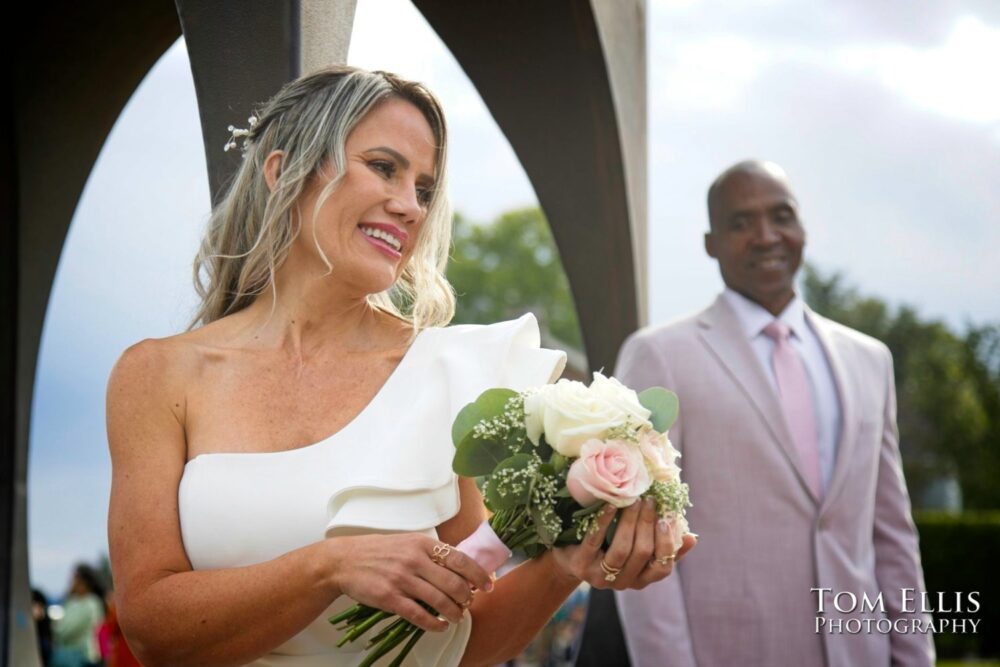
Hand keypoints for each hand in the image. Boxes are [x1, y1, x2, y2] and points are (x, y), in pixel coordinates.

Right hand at [328, 533, 492, 631]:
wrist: (344, 560)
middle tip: (469, 603)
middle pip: (454, 583)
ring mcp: (402, 579)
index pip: (460, 559)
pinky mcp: (389, 597)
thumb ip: (431, 553)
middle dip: (467, 597)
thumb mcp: (408, 542)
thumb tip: (460, 568)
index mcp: (422, 543)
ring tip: (457, 617)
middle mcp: (414, 559)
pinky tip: (440, 626)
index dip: (478, 574)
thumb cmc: (379, 551)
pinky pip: (419, 615)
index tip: (488, 585)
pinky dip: (434, 624)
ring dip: (454, 613)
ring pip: (439, 600)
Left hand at [550, 498, 696, 590]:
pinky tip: (610, 505)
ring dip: (630, 521)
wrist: (569, 559)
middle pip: (642, 554)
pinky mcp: (581, 565)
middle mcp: (623, 583)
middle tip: (650, 499)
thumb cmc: (609, 549)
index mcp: (641, 580)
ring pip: (622, 550)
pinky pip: (595, 541)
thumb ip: (662, 546)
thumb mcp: (636, 550)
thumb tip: (691, 537)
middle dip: (648, 524)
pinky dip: (604, 521)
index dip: (668, 543)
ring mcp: (600, 577)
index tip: (669, 517)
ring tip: (635, 500)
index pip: (663, 568)